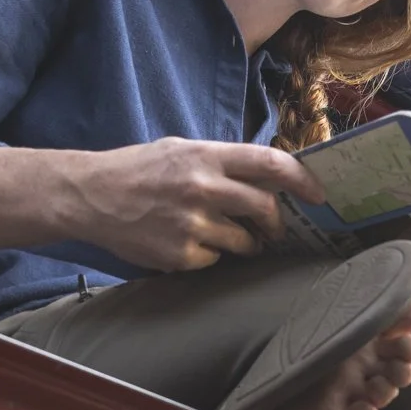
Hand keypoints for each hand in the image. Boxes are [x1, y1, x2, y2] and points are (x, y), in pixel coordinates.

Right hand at [65, 137, 322, 268]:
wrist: (91, 196)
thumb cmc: (138, 170)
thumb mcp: (180, 149)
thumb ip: (221, 161)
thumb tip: (266, 175)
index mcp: (206, 156)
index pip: (270, 163)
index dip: (302, 180)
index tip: (319, 194)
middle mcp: (202, 187)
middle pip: (264, 208)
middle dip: (275, 222)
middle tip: (272, 229)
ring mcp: (192, 223)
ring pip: (243, 241)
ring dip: (244, 243)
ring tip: (223, 235)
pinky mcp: (180, 254)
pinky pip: (214, 260)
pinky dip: (209, 256)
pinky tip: (187, 243)